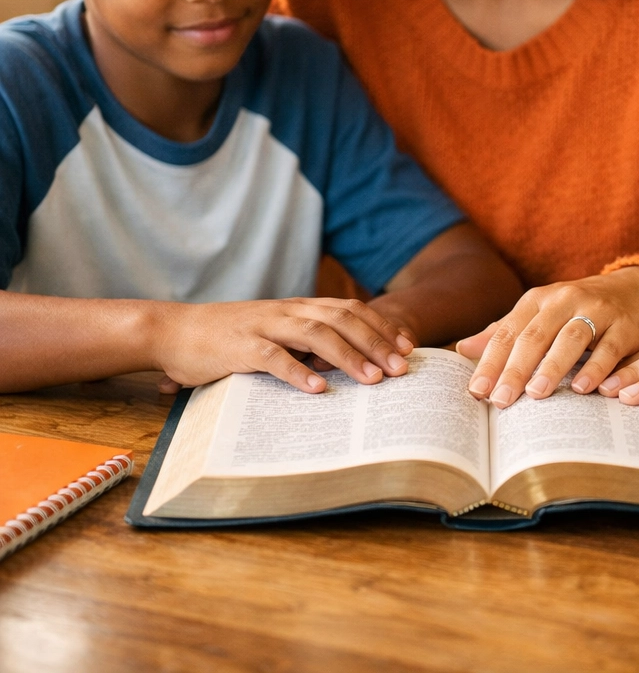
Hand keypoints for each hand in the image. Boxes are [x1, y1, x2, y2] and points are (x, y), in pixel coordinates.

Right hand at [151, 297, 415, 393]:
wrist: (173, 331)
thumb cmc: (229, 337)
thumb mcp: (274, 332)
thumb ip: (306, 342)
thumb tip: (349, 363)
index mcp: (298, 306)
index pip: (350, 309)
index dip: (381, 326)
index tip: (406, 347)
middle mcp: (286, 311)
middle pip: (342, 320)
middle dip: (376, 343)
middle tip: (401, 369)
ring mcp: (263, 326)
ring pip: (316, 335)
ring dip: (348, 357)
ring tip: (373, 380)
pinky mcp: (239, 347)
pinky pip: (274, 358)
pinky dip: (298, 372)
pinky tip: (319, 389)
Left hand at [455, 267, 638, 407]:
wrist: (637, 290)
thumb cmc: (579, 309)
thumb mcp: (541, 314)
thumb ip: (505, 331)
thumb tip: (462, 350)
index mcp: (539, 299)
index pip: (509, 331)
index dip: (491, 361)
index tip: (476, 391)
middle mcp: (565, 300)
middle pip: (535, 335)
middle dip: (515, 369)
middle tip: (500, 400)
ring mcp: (597, 311)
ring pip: (570, 338)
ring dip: (552, 367)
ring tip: (536, 394)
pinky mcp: (625, 326)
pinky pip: (609, 348)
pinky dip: (596, 368)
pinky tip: (583, 389)